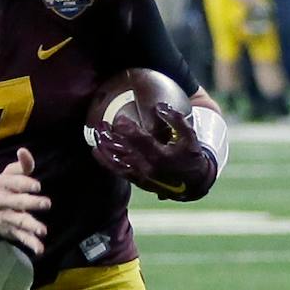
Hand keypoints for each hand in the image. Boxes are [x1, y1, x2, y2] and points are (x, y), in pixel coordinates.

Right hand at [0, 149, 49, 254]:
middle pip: (17, 202)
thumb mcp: (9, 174)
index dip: (24, 183)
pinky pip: (21, 238)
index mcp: (3, 185)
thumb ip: (21, 165)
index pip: (13, 183)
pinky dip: (31, 244)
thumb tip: (24, 150)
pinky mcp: (12, 231)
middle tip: (47, 203)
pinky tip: (40, 249)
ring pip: (19, 222)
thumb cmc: (6, 189)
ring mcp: (7, 218)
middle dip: (31, 203)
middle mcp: (3, 201)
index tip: (37, 186)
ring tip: (43, 230)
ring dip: (32, 225)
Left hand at [94, 103, 218, 200]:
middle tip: (101, 124)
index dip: (128, 129)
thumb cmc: (191, 156)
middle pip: (124, 151)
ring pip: (118, 162)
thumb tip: (159, 106)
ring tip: (96, 134)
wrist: (193, 183)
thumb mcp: (190, 136)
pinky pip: (118, 171)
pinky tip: (96, 150)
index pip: (140, 141)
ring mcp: (142, 176)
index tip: (118, 119)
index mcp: (161, 156)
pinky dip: (106, 161)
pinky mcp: (138, 181)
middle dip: (111, 137)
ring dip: (105, 148)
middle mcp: (149, 168)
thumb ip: (176, 119)